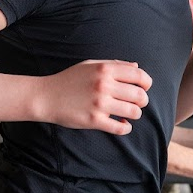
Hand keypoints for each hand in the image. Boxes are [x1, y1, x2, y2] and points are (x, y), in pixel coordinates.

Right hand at [36, 60, 151, 134]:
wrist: (46, 96)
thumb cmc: (69, 79)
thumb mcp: (90, 65)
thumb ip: (114, 65)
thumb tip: (137, 68)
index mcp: (105, 70)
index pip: (138, 75)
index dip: (147, 83)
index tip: (144, 88)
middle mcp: (104, 86)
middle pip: (140, 95)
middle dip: (142, 101)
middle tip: (137, 103)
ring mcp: (100, 104)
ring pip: (133, 112)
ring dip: (135, 114)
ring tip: (128, 113)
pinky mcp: (94, 120)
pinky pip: (120, 128)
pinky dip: (125, 127)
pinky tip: (122, 124)